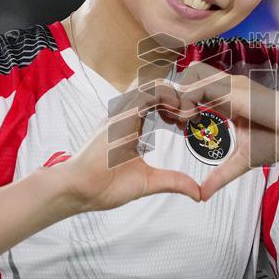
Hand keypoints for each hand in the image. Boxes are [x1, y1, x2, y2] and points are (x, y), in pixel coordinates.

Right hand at [59, 83, 201, 210]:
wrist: (80, 190)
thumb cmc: (106, 186)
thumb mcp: (150, 181)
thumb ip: (174, 181)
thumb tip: (198, 194)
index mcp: (134, 124)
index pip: (158, 100)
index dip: (177, 105)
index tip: (189, 123)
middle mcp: (128, 114)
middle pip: (158, 87)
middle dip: (180, 97)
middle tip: (192, 117)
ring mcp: (123, 112)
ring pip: (153, 84)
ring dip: (174, 94)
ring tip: (185, 115)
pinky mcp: (120, 115)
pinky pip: (145, 92)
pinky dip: (166, 97)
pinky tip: (177, 116)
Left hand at [171, 63, 278, 199]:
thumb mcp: (242, 161)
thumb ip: (220, 175)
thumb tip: (203, 195)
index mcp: (227, 100)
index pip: (194, 90)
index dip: (182, 104)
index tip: (179, 125)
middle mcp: (227, 88)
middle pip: (189, 76)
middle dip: (176, 96)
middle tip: (177, 122)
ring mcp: (230, 85)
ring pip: (191, 74)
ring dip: (183, 96)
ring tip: (187, 121)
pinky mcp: (233, 89)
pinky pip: (199, 87)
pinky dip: (189, 102)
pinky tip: (195, 122)